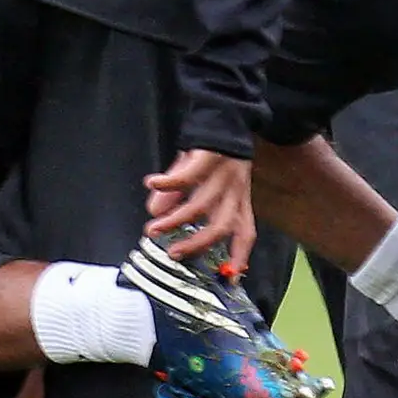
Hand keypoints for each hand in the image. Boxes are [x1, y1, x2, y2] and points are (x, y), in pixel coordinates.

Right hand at [142, 149, 254, 278]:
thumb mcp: (202, 185)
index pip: (245, 233)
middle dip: (198, 243)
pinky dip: (168, 182)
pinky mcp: (210, 158)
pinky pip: (188, 174)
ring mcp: (223, 176)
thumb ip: (179, 203)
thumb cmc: (213, 160)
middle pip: (222, 225)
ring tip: (153, 227)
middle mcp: (234, 192)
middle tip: (173, 254)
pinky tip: (151, 183)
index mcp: (238, 202)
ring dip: (177, 218)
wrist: (226, 119)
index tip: (232, 278)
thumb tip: (155, 215)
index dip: (240, 255)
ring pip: (202, 204)